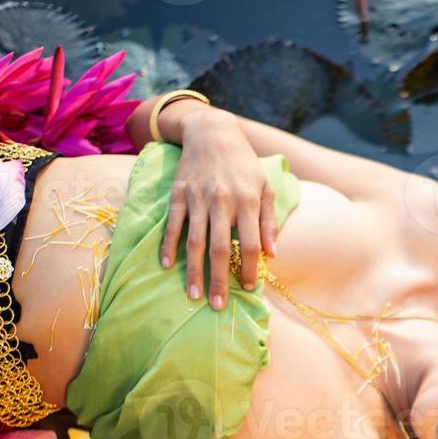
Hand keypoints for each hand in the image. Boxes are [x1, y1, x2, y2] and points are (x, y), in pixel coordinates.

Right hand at [159, 107, 278, 309]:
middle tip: (217, 306)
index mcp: (247, 201)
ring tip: (192, 295)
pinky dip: (167, 245)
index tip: (248, 287)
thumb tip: (273, 254)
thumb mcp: (265, 187)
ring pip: (194, 241)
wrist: (212, 132)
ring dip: (192, 270)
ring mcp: (197, 198)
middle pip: (220, 248)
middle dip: (218, 279)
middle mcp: (221, 201)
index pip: (250, 243)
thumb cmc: (244, 164)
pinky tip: (164, 265)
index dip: (249, 268)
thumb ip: (269, 221)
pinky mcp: (178, 194)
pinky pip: (172, 224)